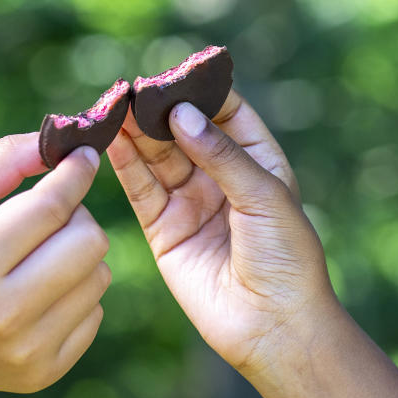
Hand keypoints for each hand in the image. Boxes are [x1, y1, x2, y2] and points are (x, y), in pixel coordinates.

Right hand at [0, 134, 110, 397]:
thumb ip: (2, 162)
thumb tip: (66, 140)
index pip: (51, 207)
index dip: (75, 173)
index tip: (84, 155)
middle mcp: (2, 314)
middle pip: (89, 242)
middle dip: (75, 215)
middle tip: (48, 213)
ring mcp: (25, 351)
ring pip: (99, 276)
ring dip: (77, 255)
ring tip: (36, 254)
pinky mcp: (41, 373)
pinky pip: (94, 313)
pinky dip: (75, 293)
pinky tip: (36, 291)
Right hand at [106, 91, 337, 379]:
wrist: (274, 325)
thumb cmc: (286, 257)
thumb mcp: (263, 195)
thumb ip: (220, 153)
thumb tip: (181, 113)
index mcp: (257, 161)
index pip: (225, 112)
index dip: (200, 90)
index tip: (174, 71)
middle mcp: (221, 177)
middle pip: (183, 131)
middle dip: (159, 110)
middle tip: (131, 89)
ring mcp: (190, 202)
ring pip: (157, 157)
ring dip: (136, 133)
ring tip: (114, 108)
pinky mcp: (164, 230)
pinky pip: (141, 190)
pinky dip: (125, 165)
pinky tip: (111, 140)